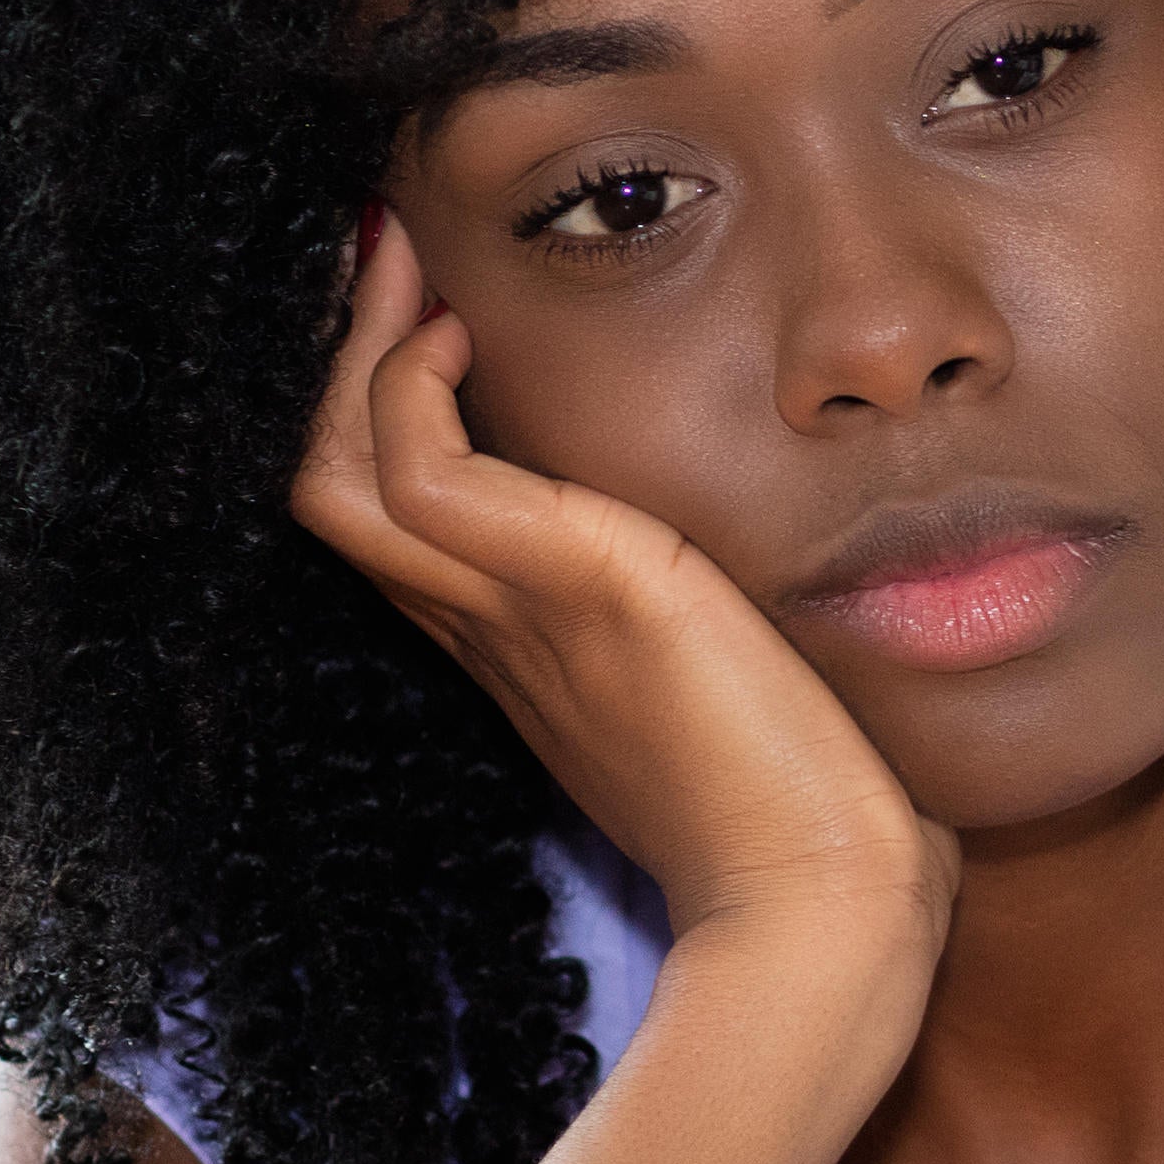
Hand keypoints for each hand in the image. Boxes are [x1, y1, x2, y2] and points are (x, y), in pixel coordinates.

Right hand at [292, 209, 956, 1001]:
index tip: (421, 312)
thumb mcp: (744, 690)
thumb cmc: (817, 822)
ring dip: (352, 351)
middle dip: (337, 359)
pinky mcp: (579, 586)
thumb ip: (723, 626)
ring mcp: (519, 614)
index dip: (383, 415)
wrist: (827, 911)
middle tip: (376, 252)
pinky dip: (407, 388)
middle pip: (336, 489)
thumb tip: (773, 576)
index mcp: (528, 654)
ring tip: (397, 259)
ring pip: (339, 475)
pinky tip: (460, 333)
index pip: (405, 521)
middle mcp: (496, 632)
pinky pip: (419, 474)